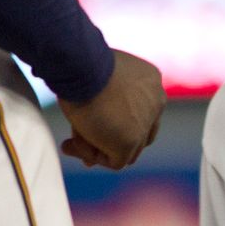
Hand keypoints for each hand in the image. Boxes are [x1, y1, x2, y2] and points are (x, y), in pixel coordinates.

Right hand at [57, 50, 164, 169]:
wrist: (81, 64)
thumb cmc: (81, 64)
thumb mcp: (96, 83)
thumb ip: (100, 109)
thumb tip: (89, 138)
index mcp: (151, 83)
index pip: (143, 114)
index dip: (119, 125)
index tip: (95, 128)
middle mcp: (156, 102)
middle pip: (138, 135)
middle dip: (109, 142)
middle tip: (77, 143)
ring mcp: (145, 124)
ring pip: (126, 151)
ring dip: (96, 149)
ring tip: (68, 143)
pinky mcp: (130, 141)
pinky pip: (113, 161)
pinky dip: (89, 155)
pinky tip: (70, 144)